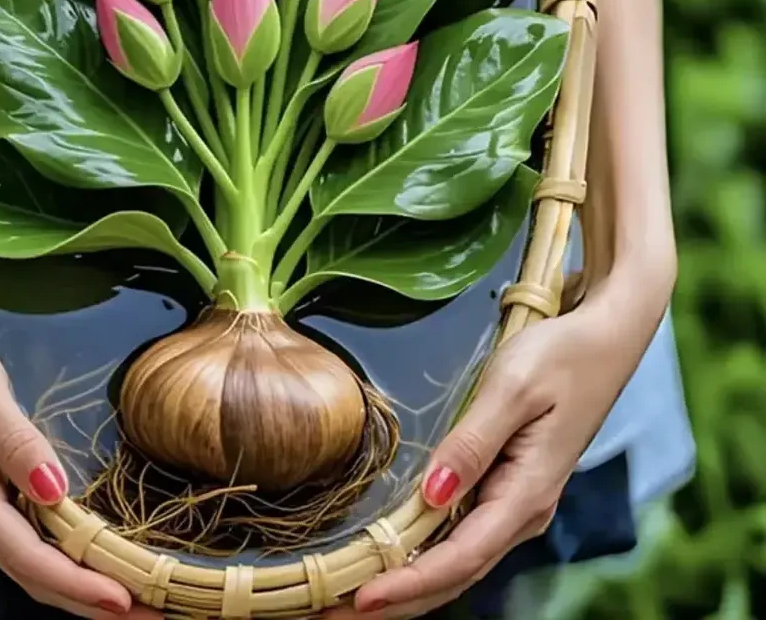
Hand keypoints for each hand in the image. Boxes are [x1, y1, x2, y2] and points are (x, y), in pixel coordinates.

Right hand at [0, 283, 156, 618]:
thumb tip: (55, 494)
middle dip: (86, 598)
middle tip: (151, 613)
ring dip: (77, 578)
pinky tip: (89, 552)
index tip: (126, 600)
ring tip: (132, 592)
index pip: (26, 556)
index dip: (77, 584)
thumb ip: (15, 440)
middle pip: (29, 571)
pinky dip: (59, 549)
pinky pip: (21, 529)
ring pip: (26, 555)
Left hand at [327, 287, 661, 619]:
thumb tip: (432, 497)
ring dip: (407, 582)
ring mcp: (515, 502)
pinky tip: (392, 556)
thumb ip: (472, 444)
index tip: (361, 600)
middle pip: (455, 573)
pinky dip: (424, 553)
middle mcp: (522, 511)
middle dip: (398, 600)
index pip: (460, 558)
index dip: (409, 585)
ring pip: (457, 559)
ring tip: (350, 595)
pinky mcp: (507, 486)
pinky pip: (462, 533)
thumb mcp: (512, 389)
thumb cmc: (559, 357)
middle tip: (333, 612)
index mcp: (526, 494)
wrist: (602, 341)